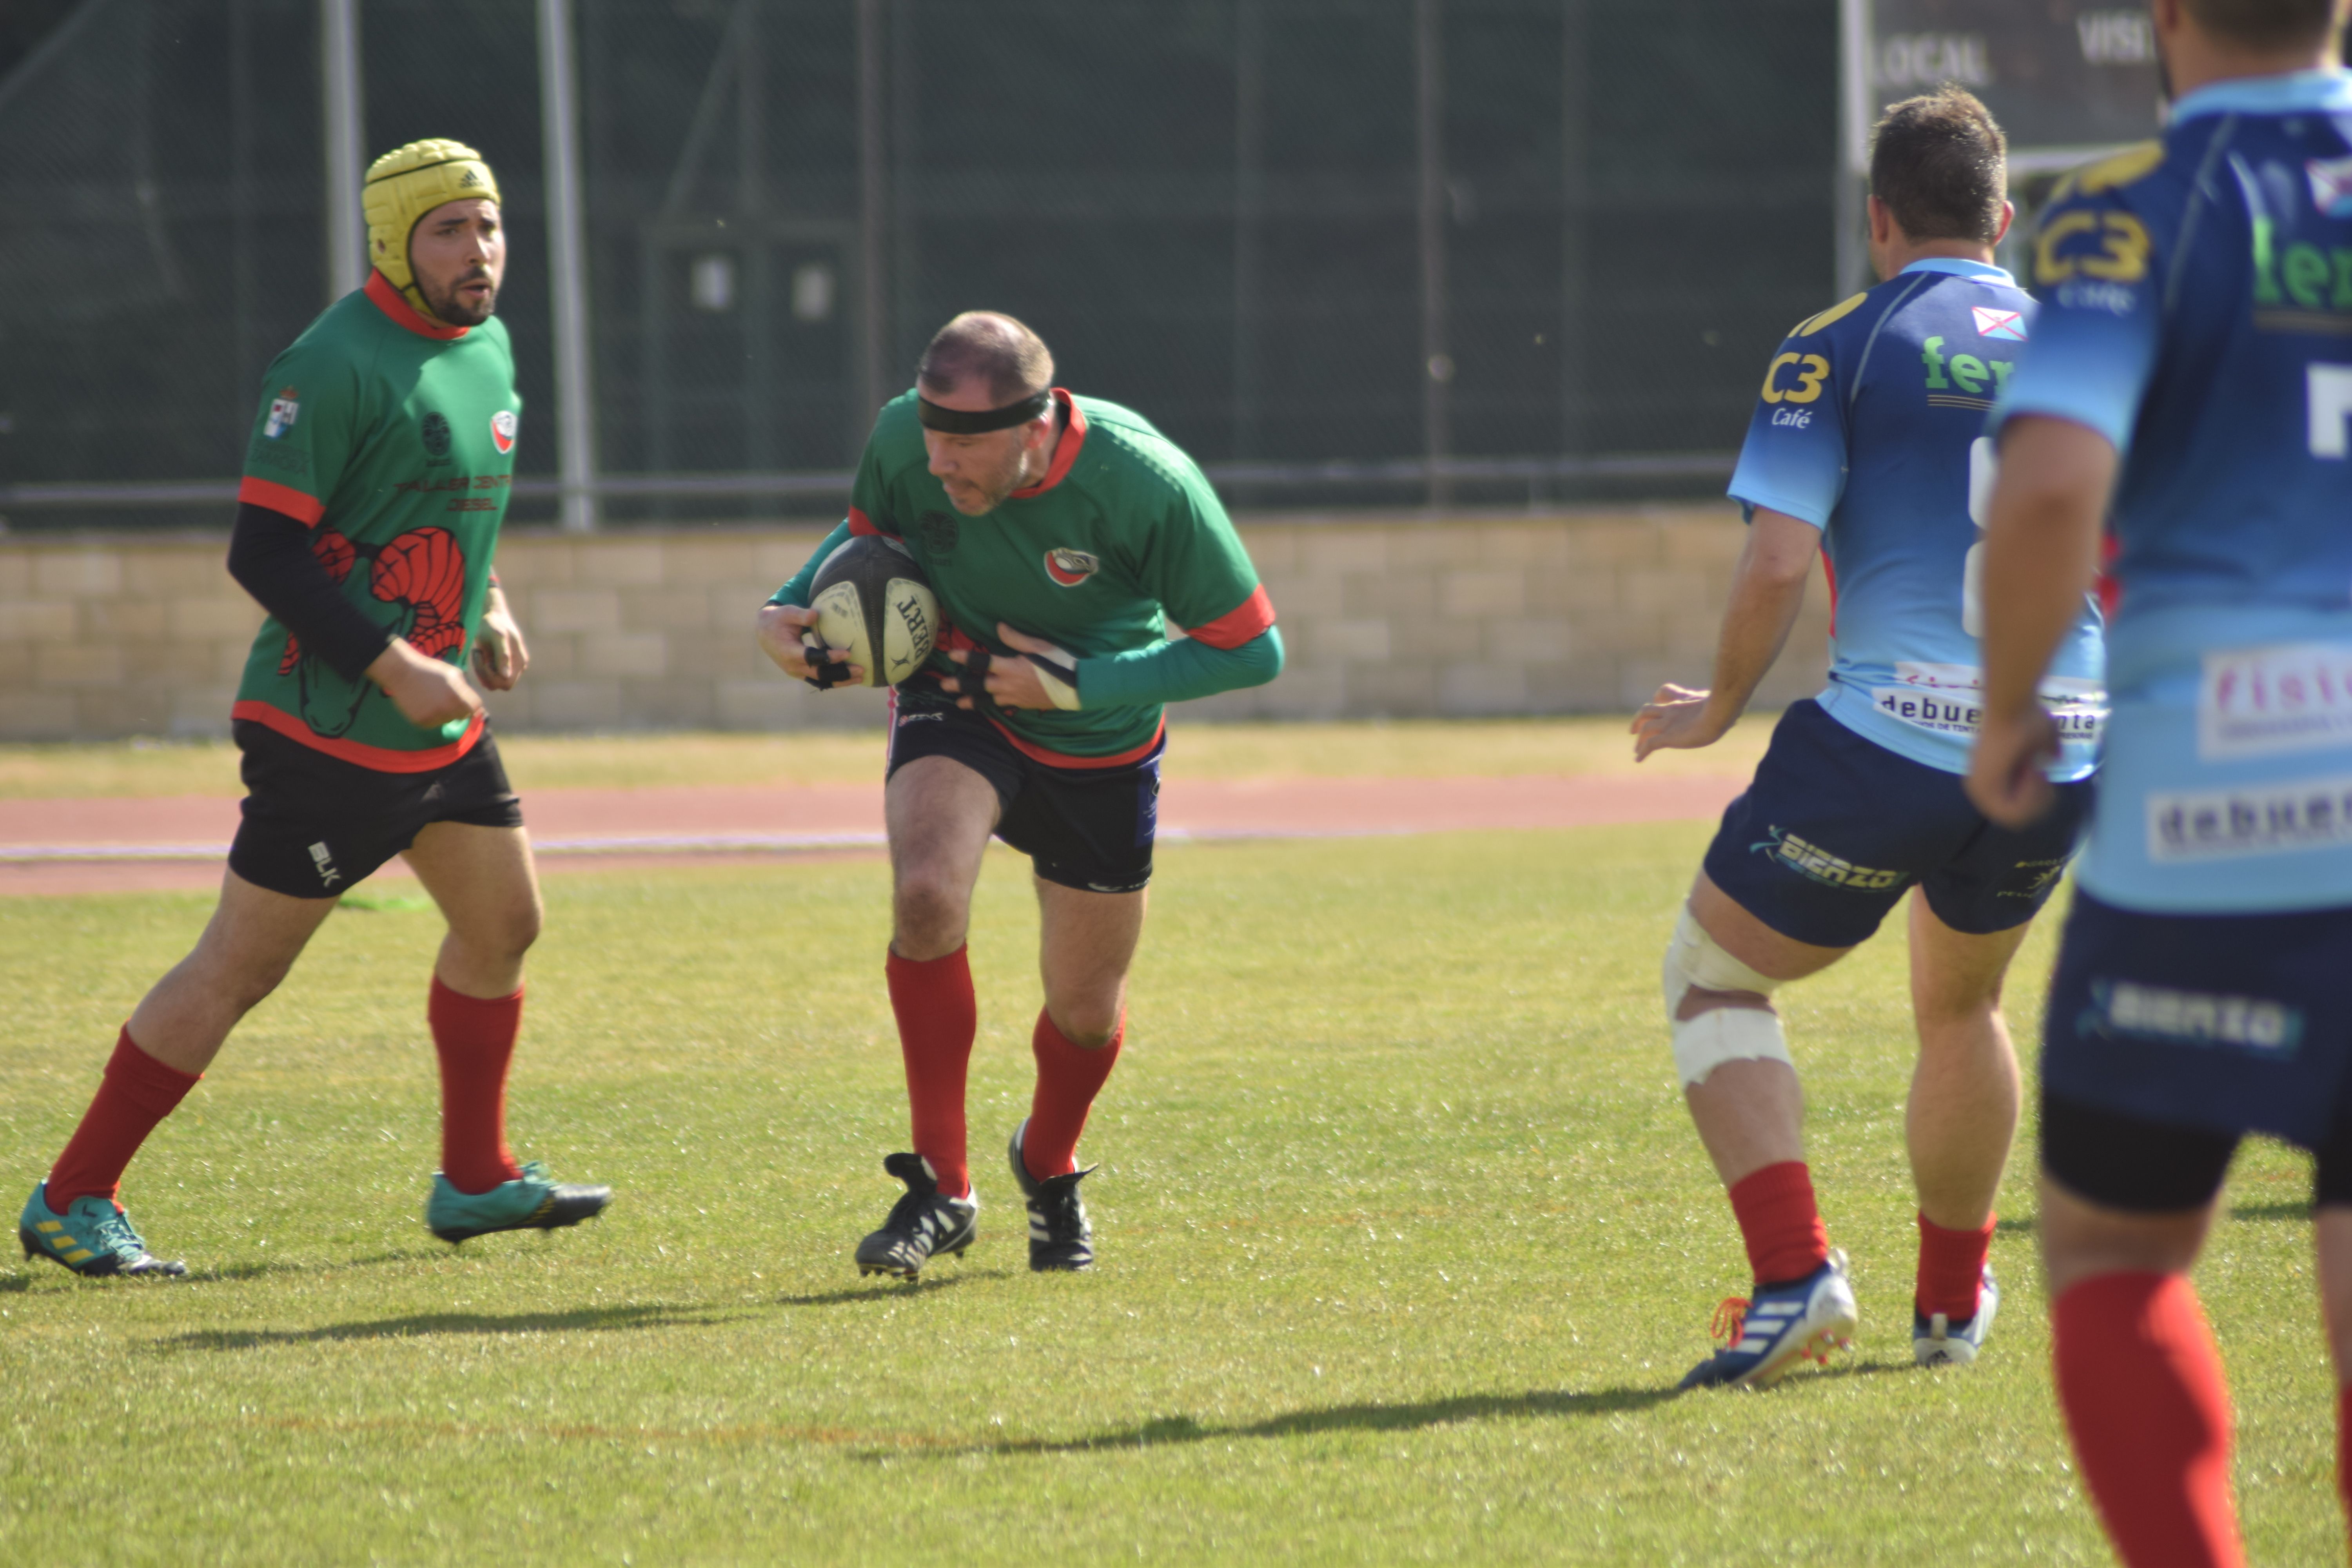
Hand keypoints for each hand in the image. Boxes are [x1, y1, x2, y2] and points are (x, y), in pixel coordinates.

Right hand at [367, 638, 481, 728]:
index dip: (470, 703)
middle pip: (461, 715)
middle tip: (444, 697)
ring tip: (432, 699)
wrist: (403, 672)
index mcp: (459, 697)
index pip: (475, 708)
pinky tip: (423, 704)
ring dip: (444, 713)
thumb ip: (467, 690)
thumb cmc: (431, 670)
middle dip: (457, 708)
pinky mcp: (422, 722)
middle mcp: (448, 710)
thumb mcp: (454, 674)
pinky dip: (430, 717)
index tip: (463, 698)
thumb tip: (476, 704)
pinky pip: (433, 723)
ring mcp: (435, 717)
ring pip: (447, 720)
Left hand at [470, 589, 529, 691]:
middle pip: (499, 685)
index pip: (505, 683)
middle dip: (485, 673)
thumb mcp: (497, 636)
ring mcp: (511, 668)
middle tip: (478, 654)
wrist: (492, 613)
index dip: (491, 676)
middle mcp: (518, 668)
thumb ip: (502, 656)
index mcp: (520, 662)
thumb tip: (506, 676)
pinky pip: (490, 678)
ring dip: (481, 671)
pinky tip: (480, 653)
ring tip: (479, 652)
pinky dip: (482, 669)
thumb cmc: (493, 623)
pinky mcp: (502, 667)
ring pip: (493, 684)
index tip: (482, 655)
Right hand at [756, 603, 861, 684]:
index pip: (811, 658)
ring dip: (841, 681)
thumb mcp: (786, 612)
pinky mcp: (802, 673)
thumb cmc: (778, 620)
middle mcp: (792, 666)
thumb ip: (800, 614)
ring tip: (860, 677)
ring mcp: (797, 672)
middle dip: (841, 673)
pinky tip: (850, 679)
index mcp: (788, 651)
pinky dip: (835, 681)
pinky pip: (819, 680)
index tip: (846, 653)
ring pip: (821, 681)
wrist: (765, 634)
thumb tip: (815, 615)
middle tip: (861, 670)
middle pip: (820, 674)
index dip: (828, 657)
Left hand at [943, 623, 1056, 710]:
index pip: (982, 663)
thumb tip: (998, 627)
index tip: (951, 656)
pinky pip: (1002, 705)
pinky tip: (987, 705)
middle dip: (960, 685)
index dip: (965, 659)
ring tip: (959, 703)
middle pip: (979, 686)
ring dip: (972, 700)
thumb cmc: (1060, 662)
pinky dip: (991, 705)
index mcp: (1011, 668)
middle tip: (944, 685)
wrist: (1077, 687)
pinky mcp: (1022, 704)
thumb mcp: (1038, 646)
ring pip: (988, 699)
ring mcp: (1015, 697)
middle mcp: (1009, 685)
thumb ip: (1015, 638)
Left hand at [1630, 683, 1732, 760]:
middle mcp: (1672, 709)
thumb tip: (1736, 715)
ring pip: (1644, 728)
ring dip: (1638, 740)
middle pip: (1647, 710)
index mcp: (1685, 700)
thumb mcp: (1724, 703)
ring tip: (1636, 750)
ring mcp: (1668, 722)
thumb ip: (1723, 707)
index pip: (1666, 692)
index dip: (1659, 698)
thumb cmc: (1726, 707)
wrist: (1719, 713)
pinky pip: (1649, 744)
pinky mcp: (1667, 736)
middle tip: (1633, 730)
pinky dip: (1641, 752)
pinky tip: (1638, 759)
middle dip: (1638, 720)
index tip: (1657, 704)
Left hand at [1965, 705, 2059, 827]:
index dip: (2037, 798)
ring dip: (2035, 797)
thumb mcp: (2041, 739)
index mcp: (1989, 778)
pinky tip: (2032, 773)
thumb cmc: (2025, 717)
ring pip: (2017, 818)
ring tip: (2035, 770)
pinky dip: (2031, 797)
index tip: (2042, 773)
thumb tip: (2052, 758)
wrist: (2012, 706)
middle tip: (2041, 774)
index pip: (2017, 808)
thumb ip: (2045, 752)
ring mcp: (1979, 792)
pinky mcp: (1985, 793)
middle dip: (2039, 800)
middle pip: (2019, 818)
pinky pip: (2014, 814)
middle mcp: (1979, 788)